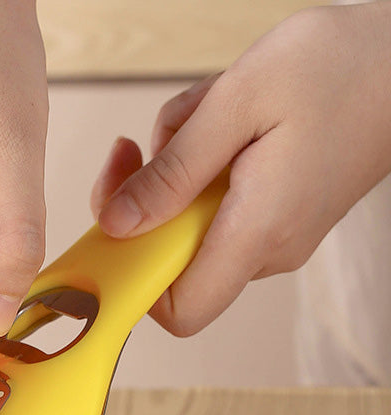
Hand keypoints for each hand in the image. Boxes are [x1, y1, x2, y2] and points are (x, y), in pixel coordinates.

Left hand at [92, 2, 390, 335]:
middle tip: (140, 150)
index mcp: (258, 231)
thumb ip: (171, 173)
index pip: (179, 311)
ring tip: (205, 117)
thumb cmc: (337, 68)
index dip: (135, 286)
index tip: (112, 236)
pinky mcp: (277, 213)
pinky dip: (203, 165)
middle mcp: (268, 248)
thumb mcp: (237, 105)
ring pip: (190, 225)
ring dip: (176, 172)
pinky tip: (224, 122)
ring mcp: (275, 234)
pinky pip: (216, 204)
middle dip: (145, 203)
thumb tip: (117, 223)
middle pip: (172, 261)